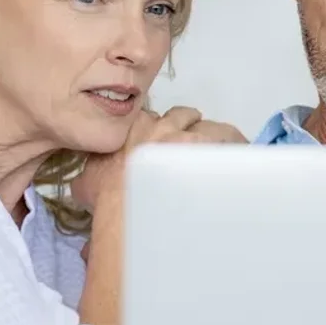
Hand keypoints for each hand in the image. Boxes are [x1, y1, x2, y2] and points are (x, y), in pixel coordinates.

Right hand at [71, 107, 246, 209]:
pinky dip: (235, 146)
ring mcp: (187, 136)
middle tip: (189, 148)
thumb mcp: (86, 184)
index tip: (158, 145)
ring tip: (218, 153)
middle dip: (186, 129)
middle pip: (181, 116)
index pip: (148, 118)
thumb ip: (89, 178)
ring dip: (211, 138)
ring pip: (207, 126)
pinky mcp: (209, 149)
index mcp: (131, 128)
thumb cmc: (106, 199)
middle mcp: (160, 126)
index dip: (156, 131)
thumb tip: (86, 187)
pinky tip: (239, 156)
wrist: (127, 208)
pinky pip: (230, 138)